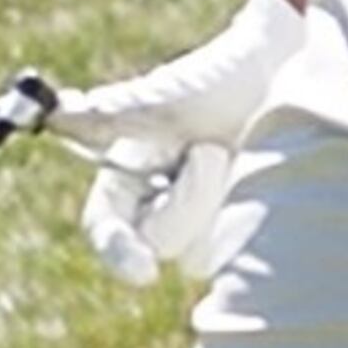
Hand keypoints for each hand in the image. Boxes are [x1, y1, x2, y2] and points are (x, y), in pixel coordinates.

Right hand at [56, 0, 307, 286]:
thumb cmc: (222, 78)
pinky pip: (240, 253)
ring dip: (221, 201)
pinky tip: (261, 177)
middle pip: (161, 244)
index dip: (118, 252)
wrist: (289, 75)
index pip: (106, 227)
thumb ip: (110, 115)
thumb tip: (58, 111)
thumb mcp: (164, 99)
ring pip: (202, 252)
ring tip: (239, 156)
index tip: (144, 272)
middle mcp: (159, 206)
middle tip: (211, 150)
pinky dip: (251, 217)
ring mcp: (203, 222)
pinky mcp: (241, 230)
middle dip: (189, 200)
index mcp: (127, 178)